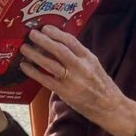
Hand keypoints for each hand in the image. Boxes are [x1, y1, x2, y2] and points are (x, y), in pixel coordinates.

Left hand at [19, 25, 135, 135]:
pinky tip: (25, 66)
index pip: (71, 41)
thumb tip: (56, 42)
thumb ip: (78, 55)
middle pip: (59, 50)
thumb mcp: (93, 65)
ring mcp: (73, 81)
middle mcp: (81, 67)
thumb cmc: (100, 84)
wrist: (110, 107)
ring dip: (35, 54)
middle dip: (43, 40)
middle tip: (31, 34)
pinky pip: (45, 80)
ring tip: (24, 48)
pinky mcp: (65, 93)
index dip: (56, 33)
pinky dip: (33, 72)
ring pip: (50, 64)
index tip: (45, 27)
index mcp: (89, 58)